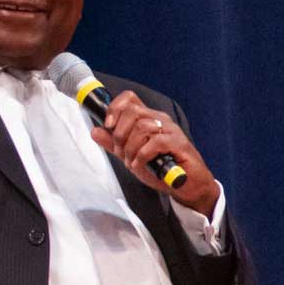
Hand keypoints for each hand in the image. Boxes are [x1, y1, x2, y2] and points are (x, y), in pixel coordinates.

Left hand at [91, 91, 221, 216]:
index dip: (115, 108)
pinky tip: (140, 165)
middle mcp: (160, 120)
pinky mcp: (179, 143)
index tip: (108, 126)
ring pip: (142, 127)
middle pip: (132, 111)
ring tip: (132, 162)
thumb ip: (114, 144)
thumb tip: (95, 131)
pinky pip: (155, 142)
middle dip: (119, 133)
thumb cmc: (163, 170)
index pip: (129, 98)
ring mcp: (171, 130)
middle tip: (120, 151)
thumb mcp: (131, 156)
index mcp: (149, 118)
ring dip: (130, 148)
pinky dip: (142, 155)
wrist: (188, 186)